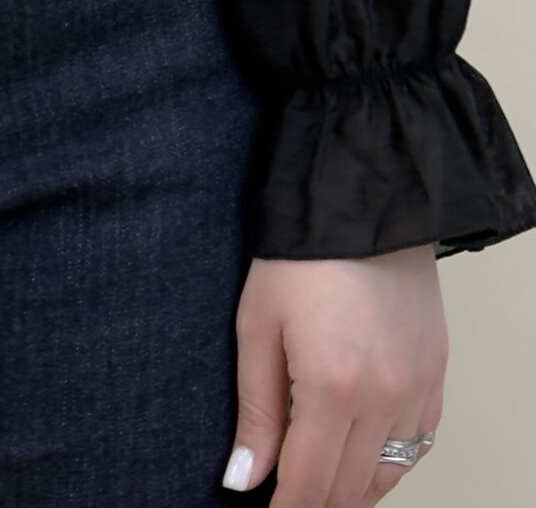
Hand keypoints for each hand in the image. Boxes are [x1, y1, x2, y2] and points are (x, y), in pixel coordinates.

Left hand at [223, 246, 445, 503]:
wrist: (362, 203)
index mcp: (333, 387)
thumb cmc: (300, 257)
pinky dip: (389, 461)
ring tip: (318, 480)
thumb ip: (255, 411)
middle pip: (351, 489)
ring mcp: (418, 389)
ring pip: (389, 475)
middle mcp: (385, 398)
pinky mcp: (436, 375)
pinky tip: (362, 454)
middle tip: (285, 496)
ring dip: (353, 488)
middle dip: (315, 502)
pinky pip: (418, 444)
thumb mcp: (257, 327)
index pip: (310, 485)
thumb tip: (244, 479)